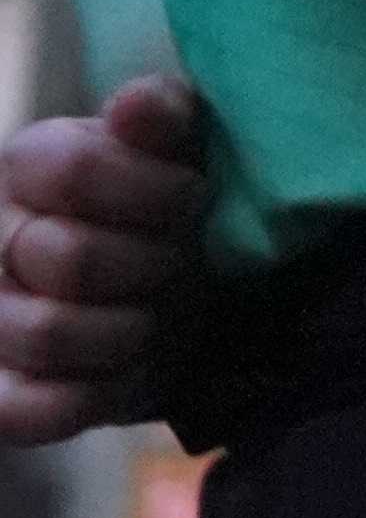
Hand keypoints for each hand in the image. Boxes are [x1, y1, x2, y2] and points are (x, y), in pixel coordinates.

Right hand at [0, 78, 207, 443]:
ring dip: (129, 333)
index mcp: (31, 163)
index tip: (194, 198)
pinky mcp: (8, 390)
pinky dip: (92, 398)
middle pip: (66, 257)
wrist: (193, 293)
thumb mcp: (189, 146)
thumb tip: (136, 107)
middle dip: (150, 266)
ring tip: (160, 319)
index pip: (71, 170)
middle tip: (182, 264)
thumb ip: (165, 116)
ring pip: (45, 333)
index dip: (149, 191)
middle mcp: (0, 237)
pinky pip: (24, 410)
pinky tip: (130, 372)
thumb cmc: (180, 206)